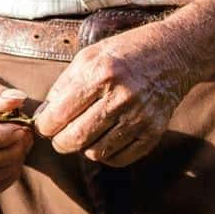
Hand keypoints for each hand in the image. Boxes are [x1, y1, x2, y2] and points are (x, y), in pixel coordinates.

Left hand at [34, 28, 191, 165]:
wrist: (171, 54)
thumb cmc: (123, 54)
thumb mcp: (87, 57)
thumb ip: (62, 86)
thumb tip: (43, 116)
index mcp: (100, 76)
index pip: (59, 115)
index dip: (44, 126)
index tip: (43, 126)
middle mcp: (121, 98)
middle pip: (76, 139)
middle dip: (59, 142)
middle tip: (58, 137)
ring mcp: (140, 117)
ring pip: (96, 152)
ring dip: (82, 148)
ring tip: (83, 134)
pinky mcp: (154, 132)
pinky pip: (120, 159)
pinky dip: (105, 155)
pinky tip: (103, 140)